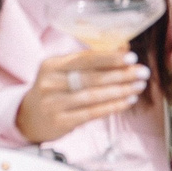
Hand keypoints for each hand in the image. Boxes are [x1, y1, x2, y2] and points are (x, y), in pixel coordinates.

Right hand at [14, 46, 151, 144]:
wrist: (29, 117)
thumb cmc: (53, 90)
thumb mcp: (62, 71)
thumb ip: (88, 62)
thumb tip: (122, 49)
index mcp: (51, 64)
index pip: (84, 59)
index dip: (109, 58)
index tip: (131, 57)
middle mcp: (50, 82)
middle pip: (91, 77)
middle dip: (120, 74)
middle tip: (142, 72)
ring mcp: (54, 103)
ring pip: (93, 96)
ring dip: (120, 91)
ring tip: (138, 86)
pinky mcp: (60, 122)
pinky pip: (91, 113)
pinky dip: (112, 107)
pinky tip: (127, 101)